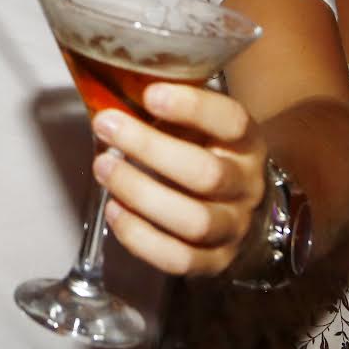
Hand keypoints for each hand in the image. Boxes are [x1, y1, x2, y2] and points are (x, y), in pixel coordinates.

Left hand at [90, 79, 268, 276]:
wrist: (238, 208)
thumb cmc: (204, 152)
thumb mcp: (197, 123)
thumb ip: (167, 108)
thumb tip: (112, 86)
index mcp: (246, 143)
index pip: (231, 122)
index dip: (193, 107)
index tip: (150, 94)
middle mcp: (246, 186)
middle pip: (206, 174)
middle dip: (149, 148)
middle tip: (106, 126)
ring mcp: (233, 228)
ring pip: (193, 220)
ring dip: (140, 193)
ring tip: (103, 167)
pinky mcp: (214, 263)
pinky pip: (177, 259)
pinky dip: (139, 236)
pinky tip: (114, 210)